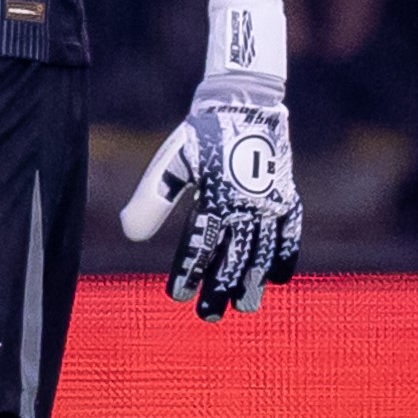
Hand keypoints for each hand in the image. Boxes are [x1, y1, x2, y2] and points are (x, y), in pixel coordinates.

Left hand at [123, 76, 303, 315]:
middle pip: (233, 258)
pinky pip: (290, 232)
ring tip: (244, 307)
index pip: (200, 247)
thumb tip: (127, 235)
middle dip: (220, 289)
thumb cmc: (200, 134)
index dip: (188, 273)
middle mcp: (246, 205)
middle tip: (209, 316)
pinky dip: (286, 256)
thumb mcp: (169, 163)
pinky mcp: (285, 195)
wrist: (242, 101)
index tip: (177, 295)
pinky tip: (278, 278)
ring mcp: (269, 202)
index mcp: (215, 198)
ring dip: (252, 281)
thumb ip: (150, 201)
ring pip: (262, 251)